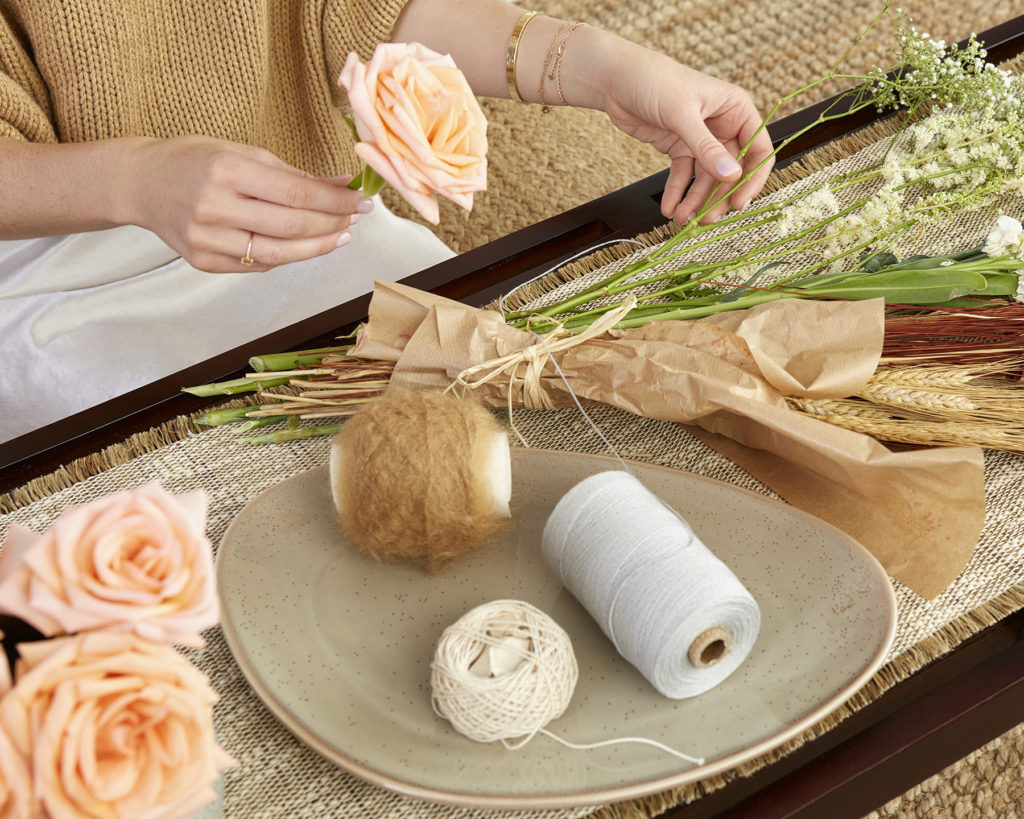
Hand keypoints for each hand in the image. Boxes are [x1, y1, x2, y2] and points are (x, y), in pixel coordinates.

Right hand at [124, 136, 371, 272]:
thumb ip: (292, 174)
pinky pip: (258, 265)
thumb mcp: (242, 153)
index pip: (295, 192)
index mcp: (226, 170)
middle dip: (332, 223)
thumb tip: (342, 185)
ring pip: (279, 253)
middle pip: (292, 226)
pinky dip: (287, 256)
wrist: (141, 184)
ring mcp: (207, 239)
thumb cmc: (195, 162)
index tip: (360, 200)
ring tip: (340, 236)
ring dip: (317, 247)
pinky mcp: (203, 262)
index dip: (334, 200)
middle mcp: (214, 206)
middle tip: (356, 218)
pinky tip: (303, 246)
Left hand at [600, 42, 774, 225]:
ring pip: (706, 178)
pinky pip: (683, 176)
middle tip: (706, 219)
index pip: (757, 150)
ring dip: (696, 201)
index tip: (739, 202)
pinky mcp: (679, 147)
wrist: (616, 79)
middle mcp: (723, 125)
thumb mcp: (682, 114)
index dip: (752, 179)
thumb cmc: (653, 81)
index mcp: (736, 109)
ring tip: (682, 218)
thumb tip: (731, 176)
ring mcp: (701, 139)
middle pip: (730, 170)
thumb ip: (706, 147)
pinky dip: (677, 193)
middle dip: (718, 196)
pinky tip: (669, 208)